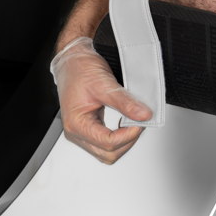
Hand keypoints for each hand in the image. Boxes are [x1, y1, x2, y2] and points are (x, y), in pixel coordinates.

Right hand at [51, 37, 152, 163]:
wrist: (72, 61)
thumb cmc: (80, 70)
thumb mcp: (105, 84)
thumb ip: (125, 102)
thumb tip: (143, 115)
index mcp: (76, 124)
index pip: (108, 143)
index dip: (128, 135)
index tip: (141, 121)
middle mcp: (76, 132)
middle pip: (108, 154)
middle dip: (128, 140)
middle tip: (139, 122)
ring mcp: (81, 132)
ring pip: (107, 152)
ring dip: (124, 140)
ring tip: (133, 122)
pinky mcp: (88, 128)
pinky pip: (105, 143)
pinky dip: (119, 137)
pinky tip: (125, 123)